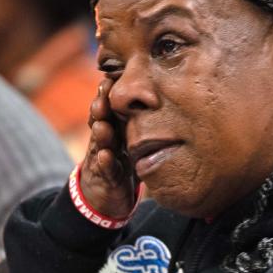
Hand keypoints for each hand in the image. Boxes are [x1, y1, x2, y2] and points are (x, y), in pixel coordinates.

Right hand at [80, 77, 137, 218]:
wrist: (104, 193)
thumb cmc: (122, 161)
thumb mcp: (132, 138)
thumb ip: (143, 120)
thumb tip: (172, 93)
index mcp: (114, 126)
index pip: (110, 106)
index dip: (108, 93)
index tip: (110, 79)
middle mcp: (106, 138)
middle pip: (101, 119)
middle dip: (100, 106)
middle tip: (103, 93)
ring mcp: (102, 156)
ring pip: (100, 142)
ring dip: (101, 132)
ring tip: (102, 124)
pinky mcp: (104, 176)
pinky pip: (104, 168)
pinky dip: (104, 162)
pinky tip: (106, 156)